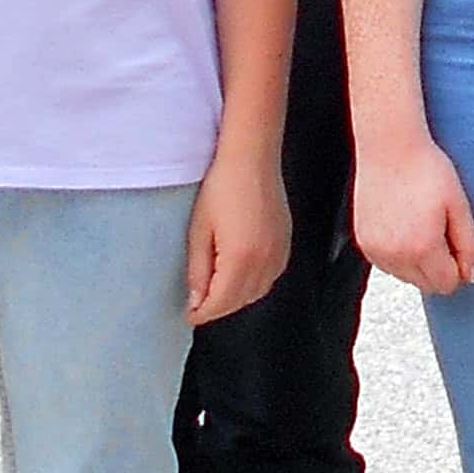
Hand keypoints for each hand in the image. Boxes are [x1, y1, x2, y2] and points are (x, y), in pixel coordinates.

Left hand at [186, 150, 290, 327]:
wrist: (252, 158)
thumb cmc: (221, 187)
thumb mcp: (199, 230)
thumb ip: (198, 270)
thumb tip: (195, 301)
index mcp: (241, 258)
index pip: (220, 303)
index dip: (201, 313)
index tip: (187, 314)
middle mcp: (266, 260)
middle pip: (240, 301)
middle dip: (217, 308)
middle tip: (197, 304)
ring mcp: (280, 251)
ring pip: (258, 292)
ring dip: (236, 298)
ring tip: (216, 291)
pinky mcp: (286, 242)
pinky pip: (271, 276)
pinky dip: (255, 284)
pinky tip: (239, 276)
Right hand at [354, 137, 473, 294]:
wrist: (389, 146)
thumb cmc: (427, 169)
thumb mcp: (459, 205)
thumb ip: (469, 245)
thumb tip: (471, 276)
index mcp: (422, 247)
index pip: (447, 284)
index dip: (459, 268)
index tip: (459, 243)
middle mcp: (395, 256)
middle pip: (426, 284)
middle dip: (439, 266)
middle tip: (442, 230)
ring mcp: (375, 250)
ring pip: (406, 277)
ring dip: (418, 262)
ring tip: (422, 224)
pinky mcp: (363, 242)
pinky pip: (387, 265)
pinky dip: (399, 254)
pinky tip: (405, 225)